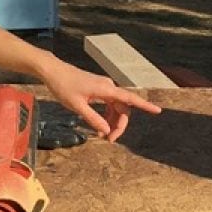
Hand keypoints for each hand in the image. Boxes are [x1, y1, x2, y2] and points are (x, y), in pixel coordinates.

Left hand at [36, 58, 161, 140]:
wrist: (54, 71)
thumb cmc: (64, 87)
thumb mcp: (77, 106)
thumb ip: (93, 119)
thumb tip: (106, 131)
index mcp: (106, 89)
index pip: (130, 99)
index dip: (145, 105)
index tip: (158, 111)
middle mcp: (109, 87)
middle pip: (123, 108)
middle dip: (119, 125)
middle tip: (109, 140)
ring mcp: (104, 88)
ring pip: (116, 107)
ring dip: (112, 122)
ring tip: (103, 136)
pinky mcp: (98, 89)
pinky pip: (109, 104)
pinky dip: (107, 115)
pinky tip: (99, 125)